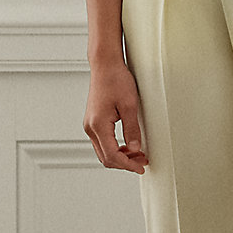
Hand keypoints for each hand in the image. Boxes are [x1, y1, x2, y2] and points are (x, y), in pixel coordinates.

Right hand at [84, 59, 148, 173]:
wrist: (105, 65)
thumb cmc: (116, 80)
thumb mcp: (130, 105)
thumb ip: (132, 129)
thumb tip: (135, 149)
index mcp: (98, 125)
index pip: (112, 156)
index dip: (128, 165)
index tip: (140, 167)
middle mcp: (90, 128)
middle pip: (106, 157)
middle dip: (125, 163)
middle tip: (142, 162)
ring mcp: (90, 125)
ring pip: (103, 151)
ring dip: (120, 156)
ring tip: (138, 154)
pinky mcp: (93, 122)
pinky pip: (103, 142)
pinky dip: (115, 148)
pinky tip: (128, 146)